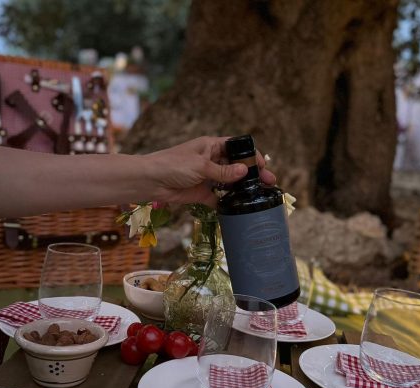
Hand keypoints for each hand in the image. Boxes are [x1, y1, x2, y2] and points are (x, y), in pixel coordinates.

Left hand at [145, 136, 275, 206]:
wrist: (150, 182)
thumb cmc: (173, 165)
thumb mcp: (201, 166)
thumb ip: (223, 171)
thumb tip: (244, 171)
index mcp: (211, 146)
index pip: (236, 148)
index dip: (250, 155)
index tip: (262, 166)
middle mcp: (211, 161)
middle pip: (236, 166)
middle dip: (252, 174)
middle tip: (269, 183)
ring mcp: (207, 177)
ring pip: (230, 183)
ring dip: (242, 189)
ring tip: (258, 196)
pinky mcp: (202, 193)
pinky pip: (218, 198)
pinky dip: (227, 203)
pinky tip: (240, 208)